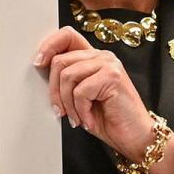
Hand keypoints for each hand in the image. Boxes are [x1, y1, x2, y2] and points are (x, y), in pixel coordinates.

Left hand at [34, 26, 154, 160]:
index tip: (38, 63)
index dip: (49, 46)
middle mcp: (102, 56)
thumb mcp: (80, 97)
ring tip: (77, 118)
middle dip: (54, 91)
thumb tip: (41, 69)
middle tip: (61, 111)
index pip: (67, 35)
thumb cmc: (108, 119)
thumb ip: (67, 79)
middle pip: (60, 60)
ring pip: (68, 76)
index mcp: (94, 57)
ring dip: (68, 104)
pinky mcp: (112, 77)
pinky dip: (80, 111)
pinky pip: (80, 91)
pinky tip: (89, 120)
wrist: (135, 137)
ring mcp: (109, 64)